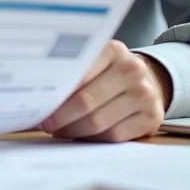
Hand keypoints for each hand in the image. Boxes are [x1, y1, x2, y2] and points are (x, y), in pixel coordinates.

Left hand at [39, 40, 171, 142]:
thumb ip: (71, 75)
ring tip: (60, 130)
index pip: (78, 75)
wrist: (144, 83)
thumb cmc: (107, 74)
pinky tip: (82, 135)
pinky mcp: (152, 117)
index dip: (56, 94)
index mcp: (113, 50)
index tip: (39, 104)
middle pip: (86, 102)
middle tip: (46, 124)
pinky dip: (93, 139)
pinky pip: (114, 136)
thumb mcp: (92, 64)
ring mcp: (145, 94)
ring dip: (74, 130)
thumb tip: (36, 97)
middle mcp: (133, 69)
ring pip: (98, 122)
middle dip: (61, 117)